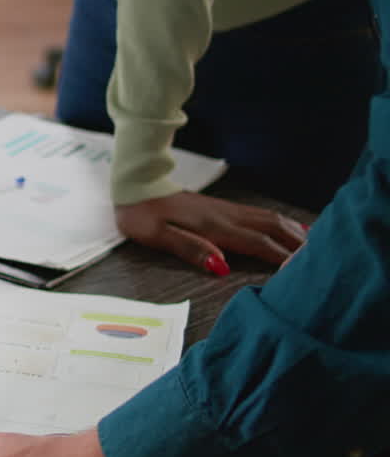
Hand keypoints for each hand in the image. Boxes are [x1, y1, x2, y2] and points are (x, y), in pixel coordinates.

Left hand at [115, 191, 306, 274]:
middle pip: (272, 227)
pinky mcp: (219, 207)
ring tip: (316, 245)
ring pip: (268, 218)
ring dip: (293, 230)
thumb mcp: (157, 235)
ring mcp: (224, 209)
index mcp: (213, 226)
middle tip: (323, 259)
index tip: (304, 274)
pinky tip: (288, 227)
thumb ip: (190, 249)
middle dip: (297, 242)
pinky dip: (280, 222)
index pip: (257, 243)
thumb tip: (220, 266)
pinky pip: (259, 214)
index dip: (281, 258)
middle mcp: (225, 215)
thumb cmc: (140, 214)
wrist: (134, 183)